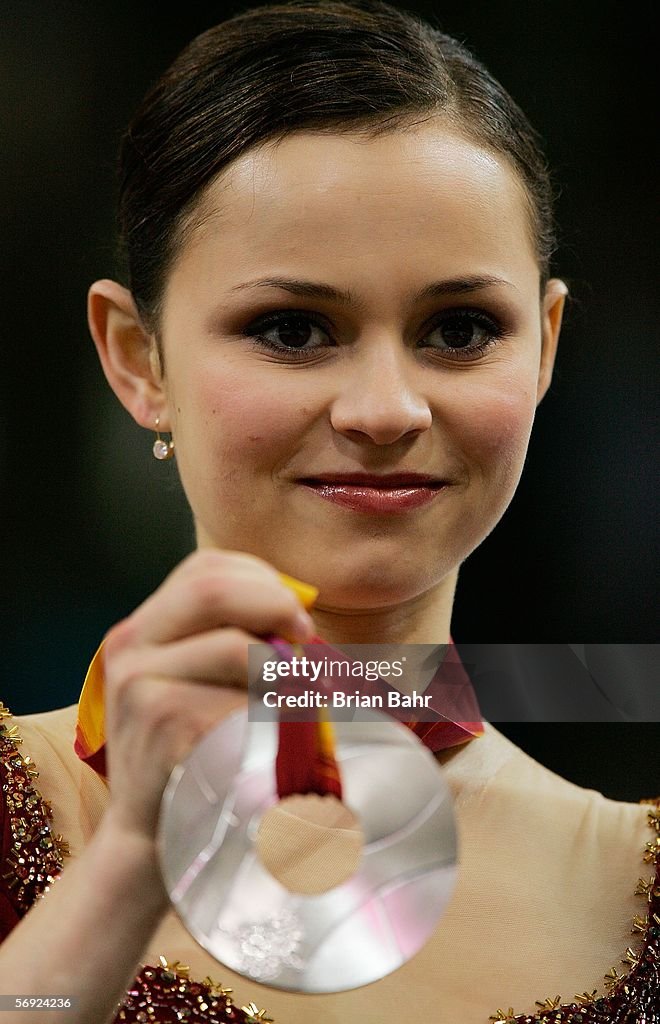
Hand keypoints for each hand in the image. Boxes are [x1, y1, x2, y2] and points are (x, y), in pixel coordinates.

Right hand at [100, 549, 314, 849]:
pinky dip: (268, 719)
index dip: (263, 580)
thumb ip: (233, 640)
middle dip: (277, 605)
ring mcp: (139, 682)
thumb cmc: (192, 754)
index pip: (208, 567)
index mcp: (145, 625)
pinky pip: (238, 703)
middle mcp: (131, 642)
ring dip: (282, 673)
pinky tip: (266, 744)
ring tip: (295, 702)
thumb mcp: (199, 684)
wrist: (149, 837)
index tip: (297, 618)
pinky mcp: (160, 723)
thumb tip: (298, 615)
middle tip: (307, 639)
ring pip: (236, 646)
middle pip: (214, 589)